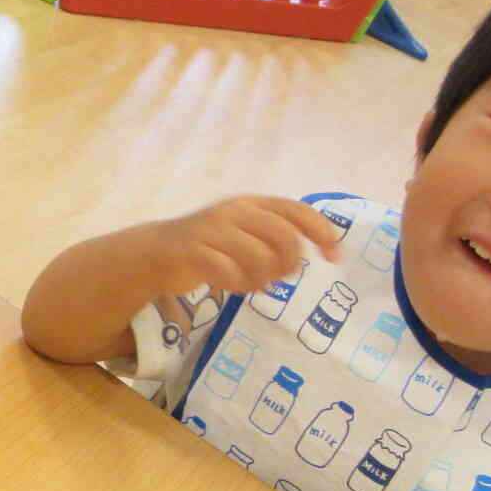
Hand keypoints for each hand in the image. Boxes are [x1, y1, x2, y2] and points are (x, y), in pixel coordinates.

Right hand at [150, 196, 340, 297]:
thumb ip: (275, 239)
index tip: (334, 256)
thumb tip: (313, 256)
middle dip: (290, 262)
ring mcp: (212, 229)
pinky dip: (238, 285)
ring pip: (258, 257)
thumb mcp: (245, 233)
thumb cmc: (210, 246)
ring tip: (255, 284)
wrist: (156, 252)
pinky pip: (228, 273)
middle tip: (282, 276)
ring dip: (263, 278)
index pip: (297, 210)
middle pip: (283, 236)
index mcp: (251, 203)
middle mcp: (234, 211)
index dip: (321, 231)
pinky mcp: (193, 250)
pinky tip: (234, 287)